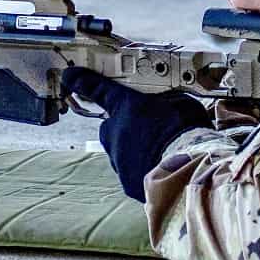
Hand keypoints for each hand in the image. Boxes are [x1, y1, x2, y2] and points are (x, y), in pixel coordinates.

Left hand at [62, 67, 212, 200]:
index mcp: (128, 106)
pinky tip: (164, 170)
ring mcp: (119, 160)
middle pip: (112, 129)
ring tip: (163, 153)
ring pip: (122, 153)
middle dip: (125, 129)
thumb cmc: (187, 131)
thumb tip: (165, 104)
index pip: (99, 89)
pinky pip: (134, 174)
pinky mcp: (128, 183)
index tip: (70, 76)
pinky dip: (145, 172)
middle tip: (149, 131)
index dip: (83, 82)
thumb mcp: (181, 102)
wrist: (189, 170)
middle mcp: (116, 132)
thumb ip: (165, 101)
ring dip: (136, 152)